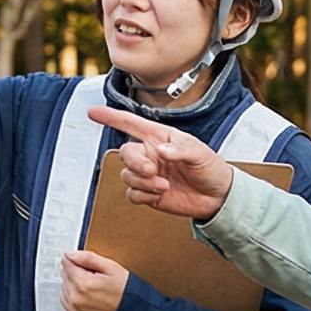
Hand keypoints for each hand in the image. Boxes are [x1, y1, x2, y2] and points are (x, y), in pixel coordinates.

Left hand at [60, 250, 130, 310]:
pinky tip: (85, 293)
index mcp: (83, 283)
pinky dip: (72, 294)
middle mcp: (76, 297)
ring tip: (91, 285)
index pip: (66, 263)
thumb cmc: (123, 288)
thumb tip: (68, 253)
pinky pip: (64, 299)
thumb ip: (87, 258)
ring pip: (63, 286)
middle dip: (75, 271)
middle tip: (93, 276)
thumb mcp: (109, 266)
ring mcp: (75, 308)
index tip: (90, 266)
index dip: (78, 261)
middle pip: (64, 274)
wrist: (132, 310)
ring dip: (73, 282)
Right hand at [89, 107, 234, 220]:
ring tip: (163, 185)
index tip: (93, 112)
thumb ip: (181, 149)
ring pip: (127, 175)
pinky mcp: (148, 193)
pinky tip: (159, 195)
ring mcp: (148, 174)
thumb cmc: (210, 168)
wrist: (217, 197)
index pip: (131, 124)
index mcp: (160, 137)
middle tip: (151, 170)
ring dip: (142, 182)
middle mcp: (150, 154)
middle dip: (135, 163)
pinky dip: (143, 195)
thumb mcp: (200, 153)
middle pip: (126, 153)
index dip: (111, 117)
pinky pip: (132, 194)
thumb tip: (162, 150)